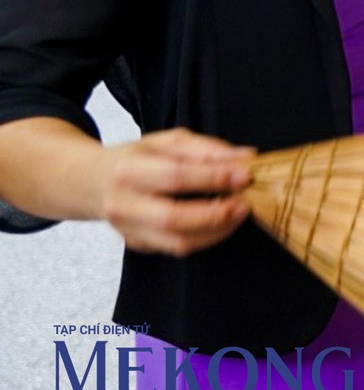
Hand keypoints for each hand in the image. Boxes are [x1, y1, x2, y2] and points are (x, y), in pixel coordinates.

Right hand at [97, 129, 253, 255]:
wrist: (91, 183)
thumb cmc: (134, 158)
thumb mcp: (166, 141)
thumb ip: (206, 149)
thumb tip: (246, 157)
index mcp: (128, 170)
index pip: (175, 177)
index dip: (214, 177)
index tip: (245, 174)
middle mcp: (123, 204)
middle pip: (173, 218)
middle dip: (216, 213)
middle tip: (244, 202)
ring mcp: (128, 230)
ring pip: (178, 242)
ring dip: (217, 230)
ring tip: (238, 213)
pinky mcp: (138, 245)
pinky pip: (177, 248)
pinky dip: (206, 237)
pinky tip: (221, 222)